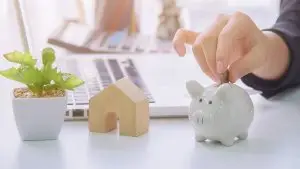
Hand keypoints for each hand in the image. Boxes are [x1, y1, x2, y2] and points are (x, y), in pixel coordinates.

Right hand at [172, 12, 287, 82]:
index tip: (223, 72)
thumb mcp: (260, 57)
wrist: (254, 47)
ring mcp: (209, 28)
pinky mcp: (200, 36)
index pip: (224, 35)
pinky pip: (184, 35)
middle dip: (211, 63)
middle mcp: (221, 21)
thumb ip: (246, 66)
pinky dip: (178, 43)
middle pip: (207, 40)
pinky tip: (181, 54)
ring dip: (203, 64)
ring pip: (198, 45)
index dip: (221, 54)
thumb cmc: (257, 49)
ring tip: (215, 77)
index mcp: (238, 20)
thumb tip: (229, 76)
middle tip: (220, 79)